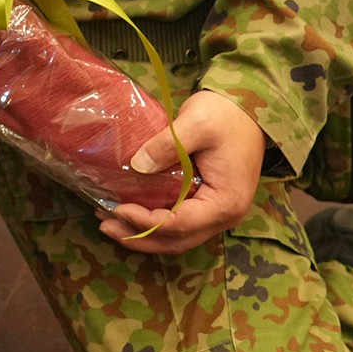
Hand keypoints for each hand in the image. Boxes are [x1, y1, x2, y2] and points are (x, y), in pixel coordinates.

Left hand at [100, 89, 263, 254]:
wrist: (247, 111)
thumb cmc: (225, 116)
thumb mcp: (196, 123)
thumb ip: (167, 145)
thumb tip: (137, 166)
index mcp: (225, 202)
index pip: (180, 223)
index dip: (145, 221)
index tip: (117, 208)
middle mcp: (225, 216)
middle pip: (178, 240)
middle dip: (139, 237)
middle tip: (105, 225)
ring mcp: (219, 213)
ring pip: (179, 237)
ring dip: (144, 234)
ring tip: (110, 223)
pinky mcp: (210, 204)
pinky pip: (181, 223)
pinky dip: (155, 223)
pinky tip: (131, 213)